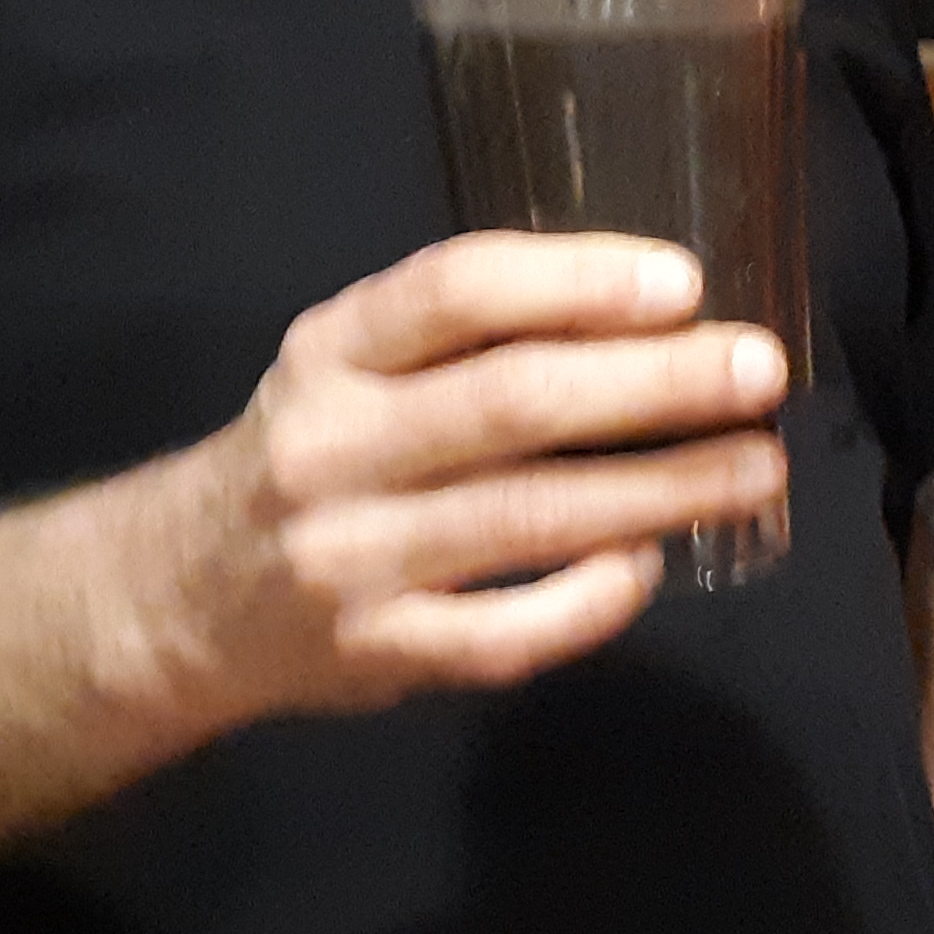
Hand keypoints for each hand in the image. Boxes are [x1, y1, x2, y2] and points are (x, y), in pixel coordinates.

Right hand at [128, 232, 787, 728]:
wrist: (174, 597)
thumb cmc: (312, 453)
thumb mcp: (353, 368)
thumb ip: (472, 339)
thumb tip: (662, 312)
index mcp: (332, 351)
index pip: (456, 289)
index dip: (578, 280)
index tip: (685, 282)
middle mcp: (332, 445)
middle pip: (511, 403)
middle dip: (654, 383)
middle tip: (760, 370)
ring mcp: (349, 558)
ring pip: (526, 519)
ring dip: (659, 489)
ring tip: (756, 467)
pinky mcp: (372, 654)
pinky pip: (502, 635)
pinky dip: (588, 602)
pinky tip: (649, 567)